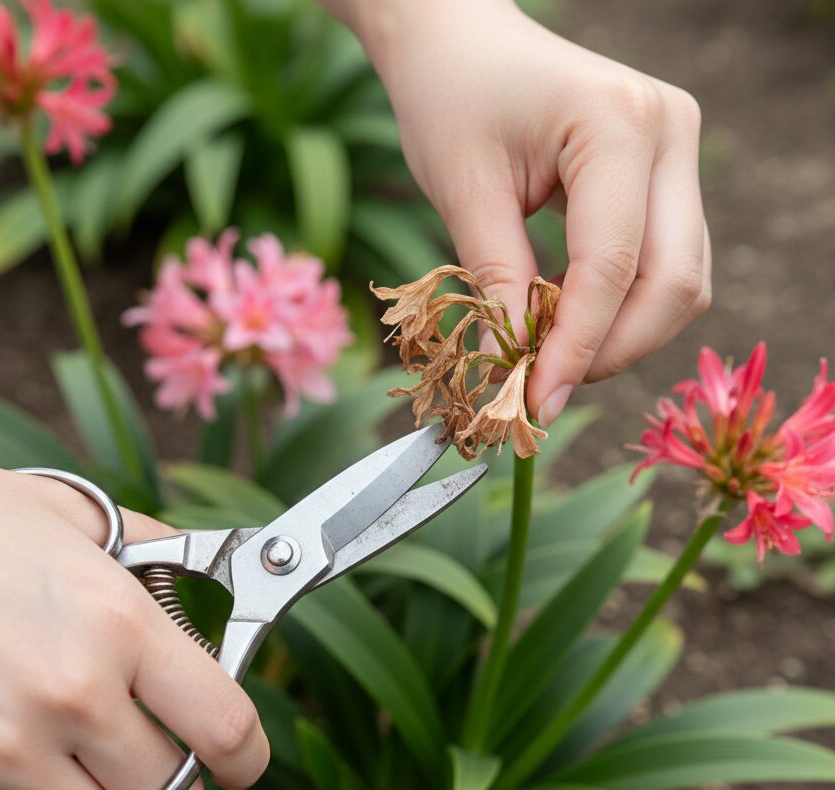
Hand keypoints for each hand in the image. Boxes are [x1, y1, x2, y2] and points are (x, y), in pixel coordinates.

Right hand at [0, 413, 268, 789]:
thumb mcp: (69, 514)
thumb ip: (153, 548)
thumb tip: (207, 574)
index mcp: (119, 621)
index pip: (225, 725)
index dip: (247, 756)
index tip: (241, 761)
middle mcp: (70, 692)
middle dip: (170, 779)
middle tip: (150, 754)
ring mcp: (0, 747)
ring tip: (82, 764)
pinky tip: (23, 784)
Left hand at [331, 0, 710, 424]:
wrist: (461, 44)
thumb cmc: (450, 100)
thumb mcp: (463, 194)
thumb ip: (499, 284)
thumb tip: (518, 372)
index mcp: (618, 124)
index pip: (612, 267)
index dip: (576, 348)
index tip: (536, 403)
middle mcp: (669, 132)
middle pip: (675, 282)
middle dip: (613, 350)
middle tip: (548, 389)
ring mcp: (677, 152)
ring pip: (682, 280)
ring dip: (622, 335)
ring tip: (552, 358)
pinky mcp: (666, 174)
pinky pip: (665, 263)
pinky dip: (622, 307)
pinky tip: (568, 323)